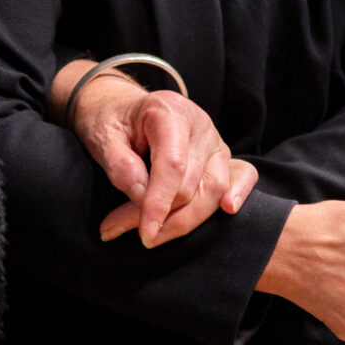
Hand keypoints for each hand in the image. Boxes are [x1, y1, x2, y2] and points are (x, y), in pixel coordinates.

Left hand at [61, 66, 258, 246]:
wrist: (122, 109)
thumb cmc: (111, 121)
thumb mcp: (101, 136)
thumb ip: (119, 164)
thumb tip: (140, 195)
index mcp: (169, 112)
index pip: (172, 164)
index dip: (159, 202)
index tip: (145, 232)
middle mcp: (199, 125)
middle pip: (193, 183)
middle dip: (161, 216)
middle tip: (119, 230)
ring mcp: (214, 141)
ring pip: (215, 190)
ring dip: (184, 220)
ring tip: (151, 235)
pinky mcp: (221, 157)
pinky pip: (242, 175)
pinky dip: (239, 194)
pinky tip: (229, 209)